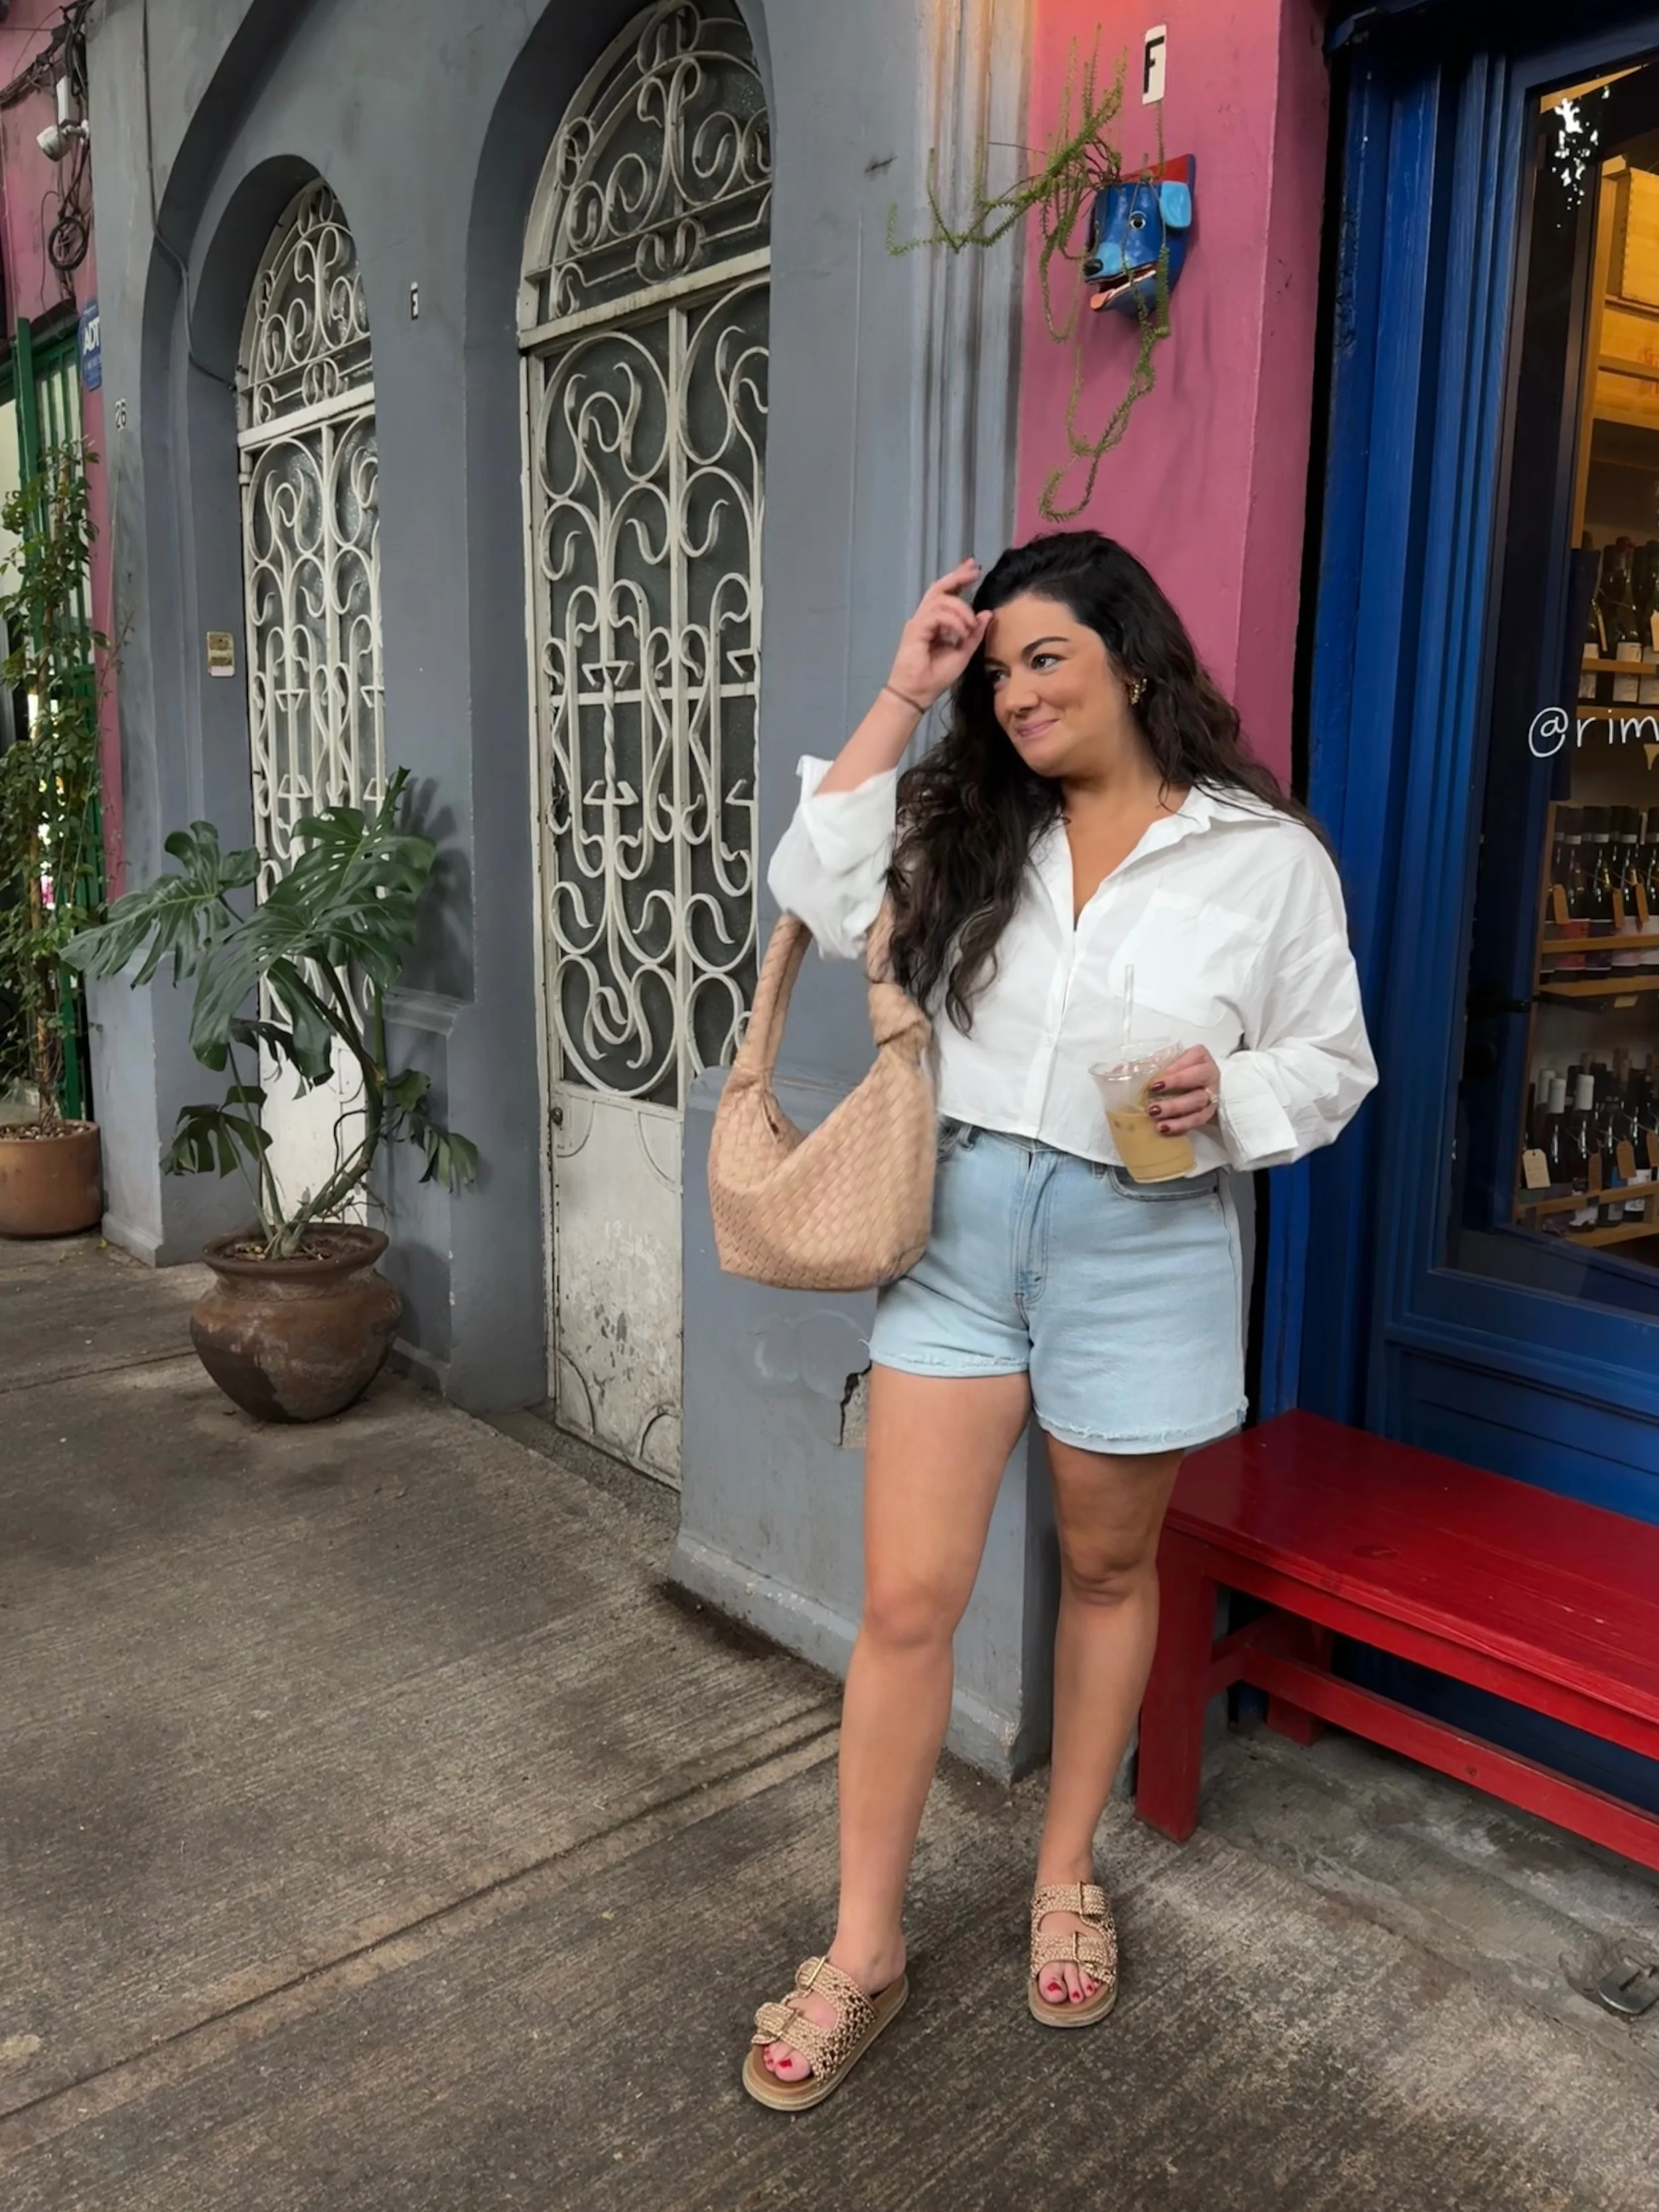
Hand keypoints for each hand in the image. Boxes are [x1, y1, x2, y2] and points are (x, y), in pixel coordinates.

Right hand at [886, 559, 993, 710]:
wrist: (917, 694)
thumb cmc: (936, 677)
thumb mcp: (963, 653)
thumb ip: (974, 634)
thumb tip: (987, 613)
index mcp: (935, 623)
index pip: (946, 594)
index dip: (959, 580)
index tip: (973, 568)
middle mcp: (925, 618)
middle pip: (939, 588)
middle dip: (957, 577)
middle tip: (973, 570)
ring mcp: (918, 622)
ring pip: (941, 600)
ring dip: (961, 610)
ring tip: (969, 627)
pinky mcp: (916, 629)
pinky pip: (938, 615)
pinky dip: (953, 621)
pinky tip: (961, 633)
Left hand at [1148, 1048, 1222, 1136]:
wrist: (1203, 1087)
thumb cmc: (1181, 1071)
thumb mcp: (1170, 1062)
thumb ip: (1151, 1064)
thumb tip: (1119, 1070)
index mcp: (1200, 1058)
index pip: (1190, 1060)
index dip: (1173, 1071)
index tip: (1155, 1082)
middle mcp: (1210, 1075)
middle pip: (1197, 1080)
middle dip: (1175, 1085)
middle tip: (1152, 1096)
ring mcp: (1212, 1095)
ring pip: (1197, 1103)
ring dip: (1174, 1110)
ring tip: (1154, 1115)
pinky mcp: (1208, 1113)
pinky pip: (1197, 1120)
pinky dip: (1180, 1125)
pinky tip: (1163, 1128)